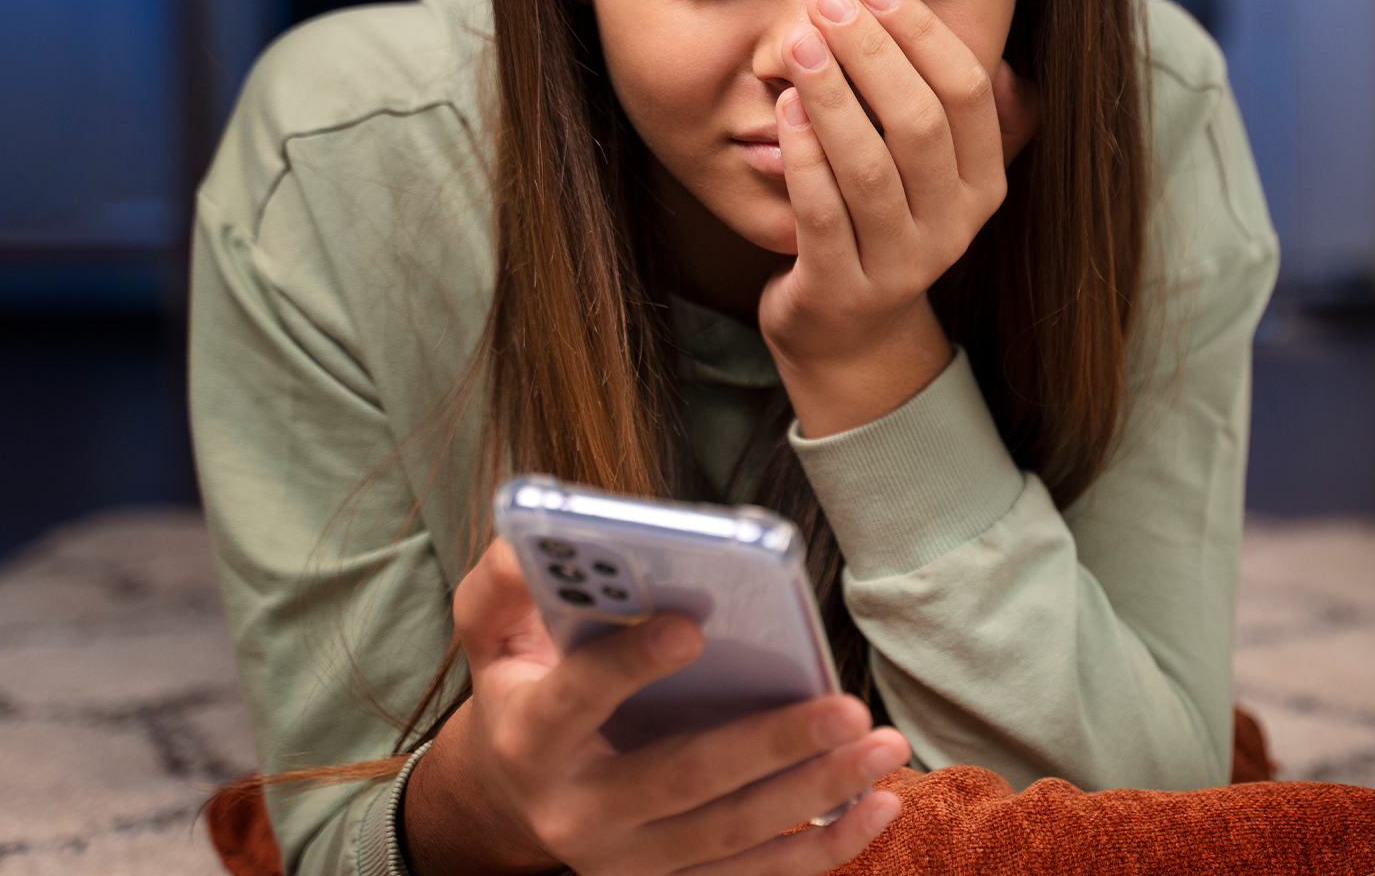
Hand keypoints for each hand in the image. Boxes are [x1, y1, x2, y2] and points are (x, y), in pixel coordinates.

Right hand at [403, 540, 909, 875]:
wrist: (509, 797)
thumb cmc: (521, 690)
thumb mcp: (493, 632)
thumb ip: (507, 580)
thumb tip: (539, 534)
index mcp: (530, 737)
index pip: (576, 700)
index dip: (629, 664)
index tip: (690, 624)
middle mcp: (577, 812)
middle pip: (681, 780)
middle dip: (769, 745)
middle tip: (845, 708)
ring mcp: (628, 857)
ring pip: (731, 833)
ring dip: (816, 792)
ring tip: (882, 746)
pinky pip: (753, 875)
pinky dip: (821, 847)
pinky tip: (879, 806)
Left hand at [763, 0, 1040, 436]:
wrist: (847, 336)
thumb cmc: (880, 226)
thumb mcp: (933, 176)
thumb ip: (957, 116)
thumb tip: (992, 47)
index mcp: (982, 186)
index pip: (967, 95)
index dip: (924, 34)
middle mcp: (952, 227)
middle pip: (919, 124)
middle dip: (872, 54)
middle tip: (827, 1)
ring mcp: (899, 264)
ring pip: (870, 167)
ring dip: (834, 97)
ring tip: (800, 44)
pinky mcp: (842, 290)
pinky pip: (822, 213)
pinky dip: (804, 156)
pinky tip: (783, 108)